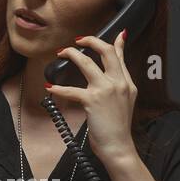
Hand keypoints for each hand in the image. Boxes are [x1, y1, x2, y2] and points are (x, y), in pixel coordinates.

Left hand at [46, 30, 137, 163]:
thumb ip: (118, 87)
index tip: (116, 33)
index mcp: (128, 83)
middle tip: (77, 41)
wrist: (119, 147)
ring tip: (61, 54)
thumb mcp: (125, 103)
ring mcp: (106, 90)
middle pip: (106, 51)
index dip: (117, 42)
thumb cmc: (118, 129)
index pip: (121, 56)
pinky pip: (72, 89)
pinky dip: (59, 88)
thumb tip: (110, 79)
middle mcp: (119, 83)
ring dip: (71, 55)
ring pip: (86, 62)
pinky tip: (51, 87)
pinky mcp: (93, 101)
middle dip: (90, 41)